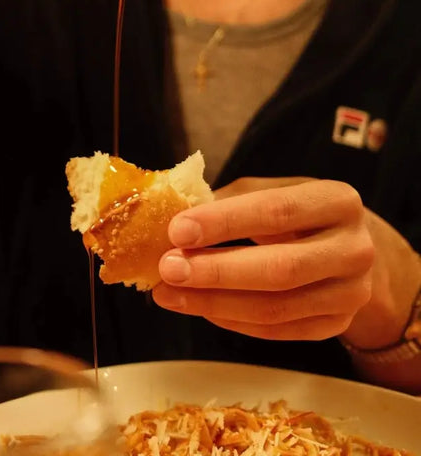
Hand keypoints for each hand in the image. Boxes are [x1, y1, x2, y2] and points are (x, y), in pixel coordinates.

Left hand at [154, 177, 374, 340]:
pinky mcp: (337, 325)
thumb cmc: (301, 213)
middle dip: (215, 270)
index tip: (177, 230)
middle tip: (167, 268)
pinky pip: (278, 330)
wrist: (349, 248)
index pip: (276, 211)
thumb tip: (173, 213)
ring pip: (276, 307)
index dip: (224, 222)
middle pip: (279, 268)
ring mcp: (351, 293)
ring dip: (215, 302)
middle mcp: (354, 249)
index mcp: (337, 201)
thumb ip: (231, 200)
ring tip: (170, 293)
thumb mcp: (275, 190)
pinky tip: (200, 307)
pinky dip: (233, 321)